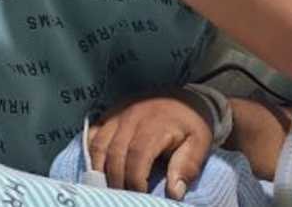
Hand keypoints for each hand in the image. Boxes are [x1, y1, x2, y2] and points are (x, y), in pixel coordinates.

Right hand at [87, 92, 212, 200]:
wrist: (185, 95)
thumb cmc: (191, 123)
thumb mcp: (199, 144)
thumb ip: (187, 167)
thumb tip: (174, 193)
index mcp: (154, 126)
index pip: (137, 157)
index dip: (135, 181)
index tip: (141, 196)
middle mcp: (131, 118)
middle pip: (115, 154)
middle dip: (117, 180)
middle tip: (124, 197)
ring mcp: (118, 114)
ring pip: (99, 145)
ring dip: (101, 169)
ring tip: (110, 186)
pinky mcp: (111, 113)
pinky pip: (93, 133)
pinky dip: (92, 152)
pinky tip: (98, 166)